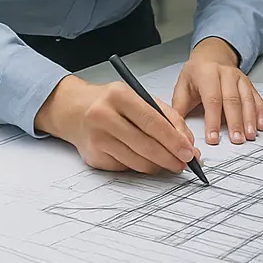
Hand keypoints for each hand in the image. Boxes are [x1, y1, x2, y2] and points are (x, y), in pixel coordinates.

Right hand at [35, 74, 200, 173]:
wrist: (73, 109)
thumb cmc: (111, 103)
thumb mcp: (138, 98)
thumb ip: (166, 117)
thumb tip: (186, 142)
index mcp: (119, 96)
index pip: (153, 122)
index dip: (174, 140)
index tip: (189, 152)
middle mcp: (104, 116)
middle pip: (146, 145)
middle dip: (170, 158)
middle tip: (184, 163)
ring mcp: (97, 138)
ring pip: (137, 161)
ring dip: (158, 166)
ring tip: (170, 163)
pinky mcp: (93, 157)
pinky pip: (126, 167)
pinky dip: (140, 165)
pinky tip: (145, 159)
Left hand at [172, 37, 262, 144]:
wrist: (212, 55)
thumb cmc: (196, 74)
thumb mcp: (182, 87)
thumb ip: (179, 108)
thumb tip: (176, 130)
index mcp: (207, 74)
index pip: (212, 99)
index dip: (213, 120)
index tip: (213, 138)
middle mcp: (226, 74)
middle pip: (232, 100)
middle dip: (235, 122)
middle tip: (236, 140)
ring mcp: (240, 78)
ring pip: (247, 99)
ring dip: (249, 119)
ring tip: (249, 135)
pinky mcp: (249, 84)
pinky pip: (257, 98)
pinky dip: (260, 113)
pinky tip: (261, 125)